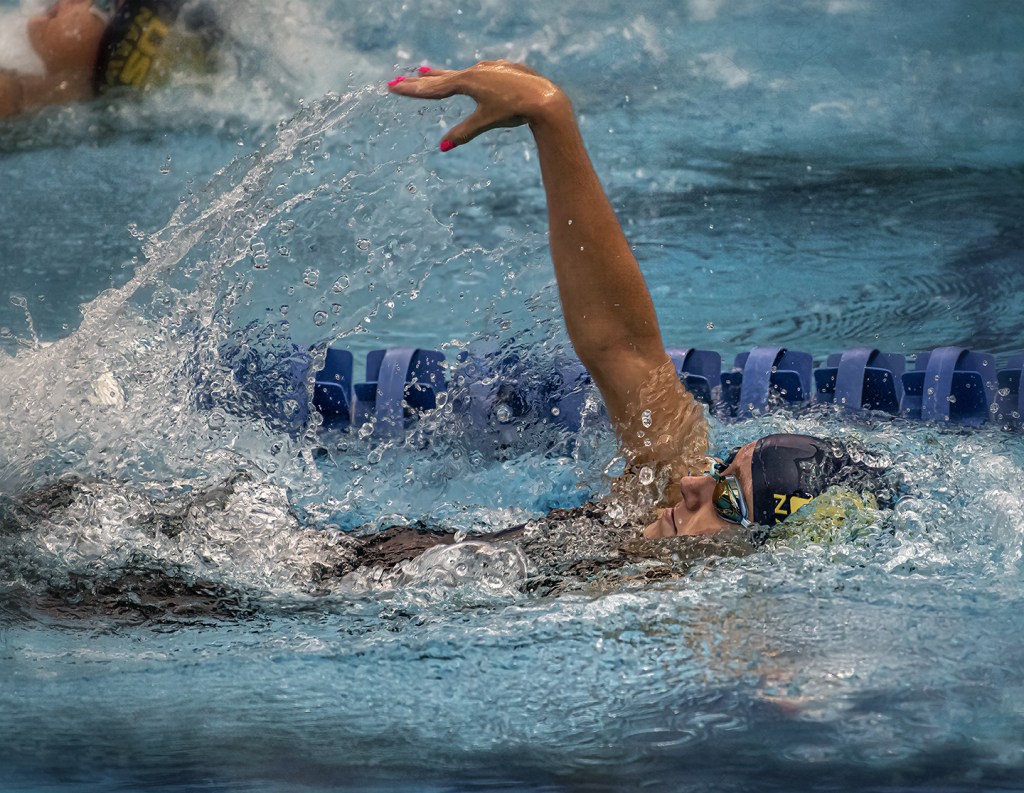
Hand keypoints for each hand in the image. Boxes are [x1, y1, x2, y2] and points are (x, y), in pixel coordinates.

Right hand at [387, 60, 571, 150]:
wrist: (543, 99)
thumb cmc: (514, 110)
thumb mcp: (485, 122)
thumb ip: (464, 132)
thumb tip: (443, 146)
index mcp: (467, 82)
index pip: (434, 88)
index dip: (412, 90)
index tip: (393, 87)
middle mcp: (476, 71)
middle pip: (442, 78)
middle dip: (420, 81)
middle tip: (399, 80)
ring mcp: (489, 69)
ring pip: (460, 72)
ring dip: (442, 74)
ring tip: (426, 71)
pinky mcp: (503, 71)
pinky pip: (478, 72)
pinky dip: (466, 75)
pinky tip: (470, 75)